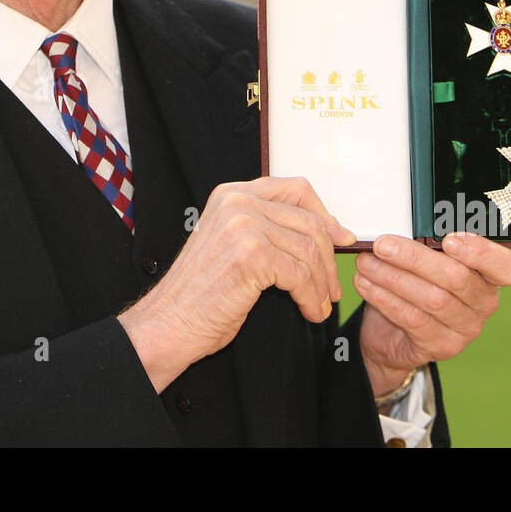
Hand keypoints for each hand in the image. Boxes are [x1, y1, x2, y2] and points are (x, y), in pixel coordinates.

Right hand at [119, 176, 355, 392]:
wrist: (170, 322)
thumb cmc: (201, 293)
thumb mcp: (233, 244)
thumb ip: (268, 227)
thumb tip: (326, 230)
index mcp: (232, 193)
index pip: (295, 189)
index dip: (324, 214)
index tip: (341, 238)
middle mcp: (238, 202)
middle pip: (309, 221)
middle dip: (329, 258)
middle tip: (333, 286)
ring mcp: (243, 225)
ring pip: (309, 250)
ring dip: (322, 283)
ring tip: (322, 303)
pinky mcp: (251, 254)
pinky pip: (300, 275)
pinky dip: (312, 297)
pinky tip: (310, 310)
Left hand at [355, 232, 510, 397]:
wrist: (393, 333)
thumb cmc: (414, 283)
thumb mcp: (425, 260)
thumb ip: (427, 244)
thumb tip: (401, 224)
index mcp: (489, 275)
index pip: (506, 266)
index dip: (481, 252)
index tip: (449, 240)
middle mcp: (484, 303)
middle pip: (457, 278)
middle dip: (415, 258)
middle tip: (382, 245)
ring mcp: (466, 328)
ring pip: (432, 299)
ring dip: (393, 277)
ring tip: (366, 263)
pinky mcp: (443, 346)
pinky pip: (413, 319)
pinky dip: (385, 298)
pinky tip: (366, 284)